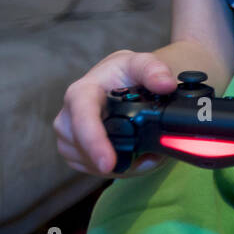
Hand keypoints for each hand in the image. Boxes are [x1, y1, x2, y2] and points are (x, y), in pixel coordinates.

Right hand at [53, 49, 177, 177]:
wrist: (118, 80)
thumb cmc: (125, 72)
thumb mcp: (142, 63)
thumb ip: (155, 70)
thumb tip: (166, 85)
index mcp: (81, 93)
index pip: (82, 118)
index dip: (94, 142)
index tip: (108, 163)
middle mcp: (68, 117)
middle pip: (84, 149)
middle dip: (115, 159)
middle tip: (149, 157)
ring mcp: (69, 137)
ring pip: (90, 164)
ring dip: (120, 165)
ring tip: (146, 152)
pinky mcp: (75, 152)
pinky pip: (93, 170)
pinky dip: (118, 168)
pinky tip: (135, 157)